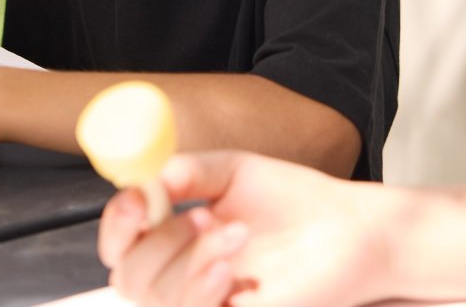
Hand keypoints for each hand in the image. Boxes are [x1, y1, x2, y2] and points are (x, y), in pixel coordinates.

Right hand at [99, 152, 390, 306]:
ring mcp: (209, 302)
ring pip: (160, 300)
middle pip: (130, 278)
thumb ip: (186, 172)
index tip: (138, 201)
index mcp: (175, 237)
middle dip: (160, 244)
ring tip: (238, 233)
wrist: (350, 230)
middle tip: (201, 216)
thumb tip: (145, 179)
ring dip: (193, 263)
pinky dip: (204, 293)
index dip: (115, 226)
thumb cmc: (294, 201)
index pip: (119, 243)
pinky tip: (236, 271)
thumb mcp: (233, 172)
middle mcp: (184, 275)